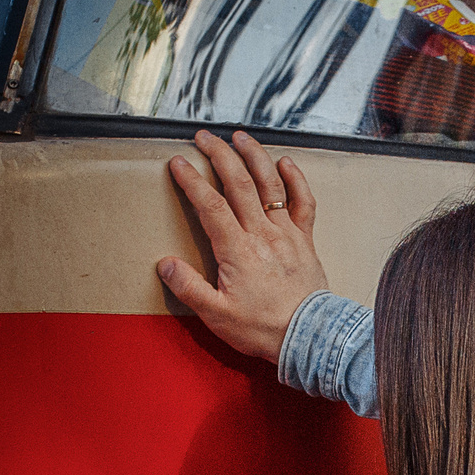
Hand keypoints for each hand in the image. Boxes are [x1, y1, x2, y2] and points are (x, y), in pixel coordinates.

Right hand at [155, 129, 328, 361]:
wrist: (309, 338)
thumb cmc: (263, 329)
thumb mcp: (217, 315)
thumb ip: (189, 287)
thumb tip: (165, 264)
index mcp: (237, 250)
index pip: (210, 205)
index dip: (192, 181)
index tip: (178, 162)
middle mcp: (262, 234)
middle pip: (239, 183)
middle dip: (219, 155)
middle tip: (204, 137)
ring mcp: (287, 233)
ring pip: (270, 185)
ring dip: (254, 156)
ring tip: (240, 136)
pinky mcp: (305, 240)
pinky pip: (303, 202)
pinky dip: (296, 179)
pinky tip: (285, 162)